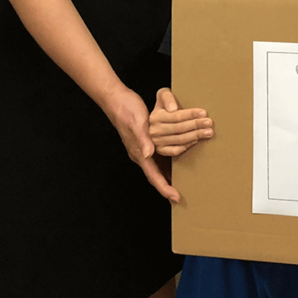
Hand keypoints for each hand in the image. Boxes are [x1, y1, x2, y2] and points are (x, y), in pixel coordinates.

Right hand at [107, 85, 180, 203]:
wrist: (117, 100)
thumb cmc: (127, 110)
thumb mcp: (136, 123)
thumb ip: (142, 139)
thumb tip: (148, 154)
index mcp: (139, 153)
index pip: (153, 176)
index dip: (164, 188)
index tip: (175, 197)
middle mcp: (141, 154)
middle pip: (155, 176)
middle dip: (167, 187)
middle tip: (179, 197)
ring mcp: (142, 149)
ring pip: (157, 168)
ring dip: (168, 176)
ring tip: (180, 184)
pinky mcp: (145, 142)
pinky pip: (158, 157)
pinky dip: (166, 163)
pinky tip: (175, 163)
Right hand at [149, 88, 212, 157]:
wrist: (154, 119)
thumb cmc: (164, 105)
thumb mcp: (163, 95)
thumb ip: (167, 97)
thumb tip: (173, 108)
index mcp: (155, 116)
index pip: (176, 116)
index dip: (191, 114)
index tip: (204, 113)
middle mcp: (154, 130)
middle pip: (179, 128)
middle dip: (196, 125)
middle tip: (209, 123)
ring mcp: (157, 142)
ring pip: (180, 140)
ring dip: (196, 136)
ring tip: (208, 132)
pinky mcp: (161, 151)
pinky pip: (176, 150)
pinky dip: (187, 146)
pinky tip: (197, 140)